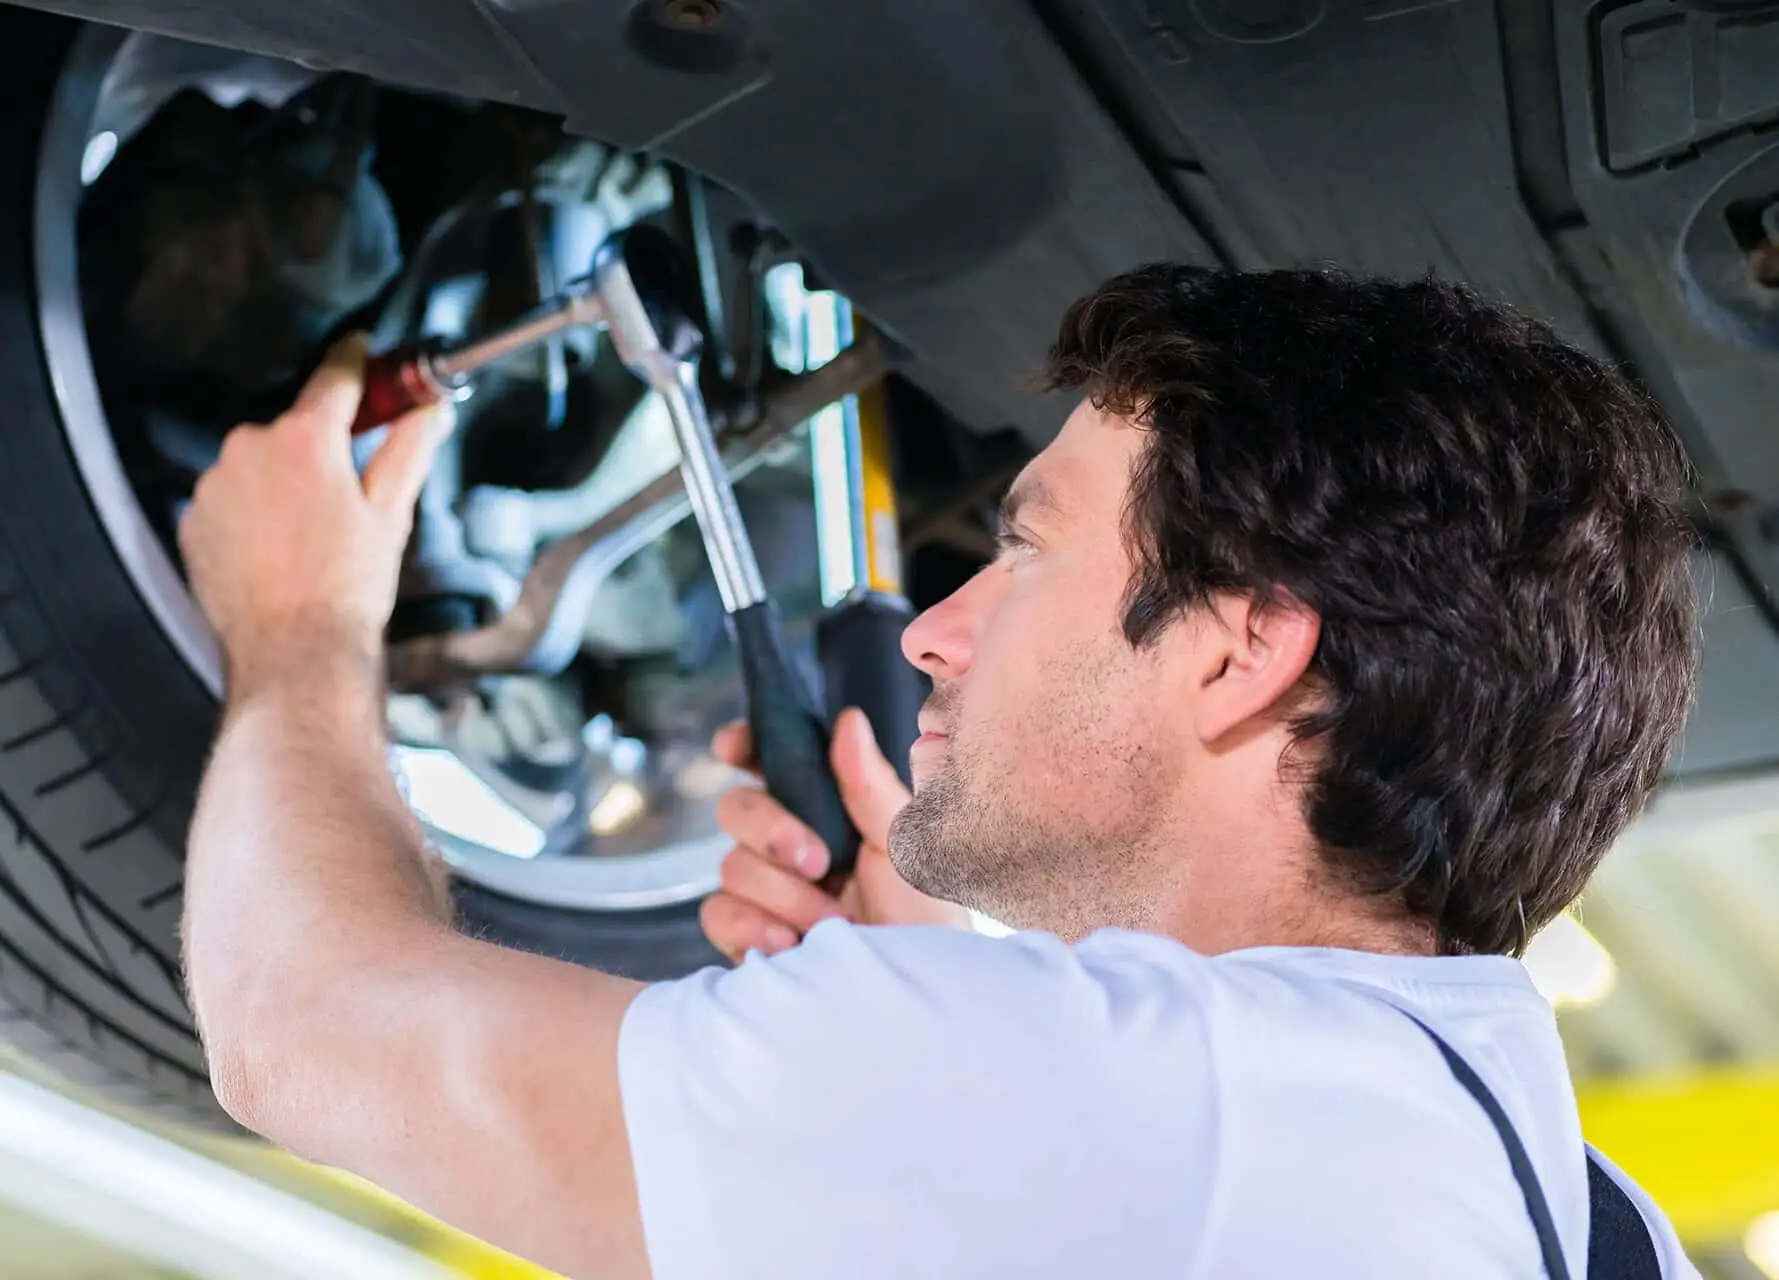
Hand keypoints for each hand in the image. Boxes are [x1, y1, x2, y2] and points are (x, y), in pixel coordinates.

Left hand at [178, 335, 450, 694]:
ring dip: (285, 480)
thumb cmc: (347, 588)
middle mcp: (250, 448)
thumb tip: (431, 411)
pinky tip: (280, 547)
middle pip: (295, 425)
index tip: (362, 347)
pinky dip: (254, 510)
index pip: (334, 376)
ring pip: (259, 462)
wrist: (294, 654)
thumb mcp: (391, 513)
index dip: (355, 358)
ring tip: (312, 532)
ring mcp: (214, 484)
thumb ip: (409, 449)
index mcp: (306, 439)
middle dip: (321, 445)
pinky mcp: (193, 519)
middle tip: (350, 487)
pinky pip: (230, 497)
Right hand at [701, 707, 970, 959]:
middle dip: (772, 830)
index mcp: (828, 813)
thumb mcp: (903, 849)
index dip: (744, 746)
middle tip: (819, 863)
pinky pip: (719, 914)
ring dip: (783, 896)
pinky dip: (754, 927)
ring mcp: (765, 894)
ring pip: (730, 865)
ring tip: (829, 925)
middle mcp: (789, 847)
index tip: (735, 746)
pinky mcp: (747, 938)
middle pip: (737, 808)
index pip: (772, 764)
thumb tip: (846, 721)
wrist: (910, 1004)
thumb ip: (869, 787)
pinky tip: (792, 947)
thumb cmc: (922, 922)